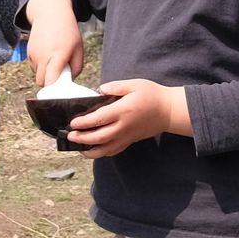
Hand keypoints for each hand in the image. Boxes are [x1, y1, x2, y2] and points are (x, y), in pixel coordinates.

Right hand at [23, 0, 81, 87]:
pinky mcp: (29, 53)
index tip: (60, 90)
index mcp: (58, 55)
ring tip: (54, 59)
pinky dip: (41, 66)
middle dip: (50, 82)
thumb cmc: (68, 31)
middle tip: (60, 74)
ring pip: (38, 75)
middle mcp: (43, 56)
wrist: (50, 13)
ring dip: (46, 73)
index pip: (50, 81)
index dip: (54, 89)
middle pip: (42, 82)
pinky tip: (48, 54)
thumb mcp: (78, 48)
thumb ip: (76, 68)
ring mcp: (34, 55)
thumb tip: (69, 81)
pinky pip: (34, 68)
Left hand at [68, 79, 190, 157]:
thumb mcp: (134, 84)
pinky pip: (113, 151)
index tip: (73, 123)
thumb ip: (115, 87)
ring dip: (89, 151)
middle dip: (82, 138)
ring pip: (105, 149)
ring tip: (78, 147)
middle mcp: (123, 127)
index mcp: (123, 111)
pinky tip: (93, 150)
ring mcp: (126, 136)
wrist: (168, 111)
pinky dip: (101, 153)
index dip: (84, 123)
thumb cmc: (152, 95)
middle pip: (99, 137)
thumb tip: (99, 90)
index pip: (99, 119)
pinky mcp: (129, 141)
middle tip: (70, 135)